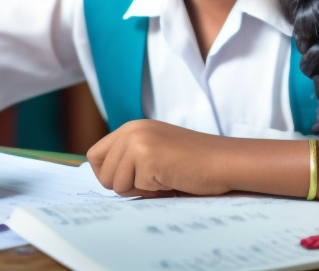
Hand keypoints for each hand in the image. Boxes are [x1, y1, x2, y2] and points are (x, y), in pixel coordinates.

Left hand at [86, 119, 232, 196]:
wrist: (223, 161)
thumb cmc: (193, 164)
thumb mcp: (155, 152)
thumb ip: (129, 160)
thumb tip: (102, 179)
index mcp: (132, 128)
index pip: (95, 156)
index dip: (108, 174)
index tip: (131, 180)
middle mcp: (132, 130)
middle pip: (102, 173)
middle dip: (124, 186)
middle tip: (153, 180)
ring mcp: (137, 141)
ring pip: (114, 184)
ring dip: (139, 190)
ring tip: (164, 178)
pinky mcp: (145, 156)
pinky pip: (134, 188)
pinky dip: (153, 191)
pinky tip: (171, 179)